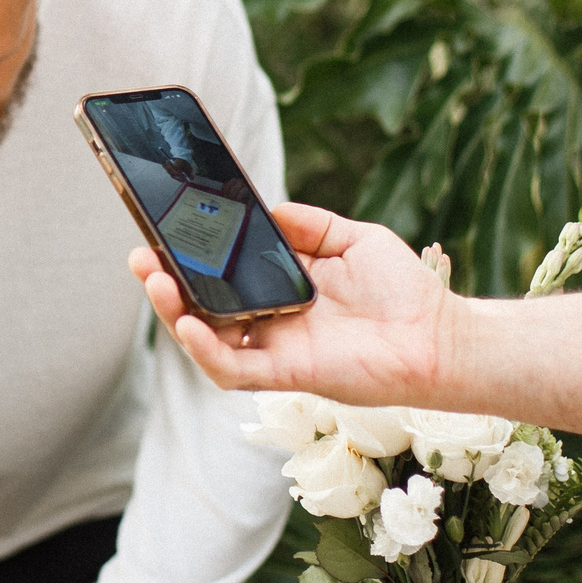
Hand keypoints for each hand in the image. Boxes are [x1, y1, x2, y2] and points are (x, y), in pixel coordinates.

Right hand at [131, 201, 451, 400]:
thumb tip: (270, 208)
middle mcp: (269, 320)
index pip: (222, 273)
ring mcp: (274, 349)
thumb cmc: (405, 292)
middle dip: (165, 282)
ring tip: (154, 281)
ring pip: (205, 337)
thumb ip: (311, 225)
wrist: (441, 336)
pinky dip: (205, 349)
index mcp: (280, 288)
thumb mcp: (354, 239)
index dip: (191, 255)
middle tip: (140, 254)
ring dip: (173, 312)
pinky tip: (189, 323)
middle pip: (201, 305)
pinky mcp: (286, 373)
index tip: (166, 227)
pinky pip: (233, 368)